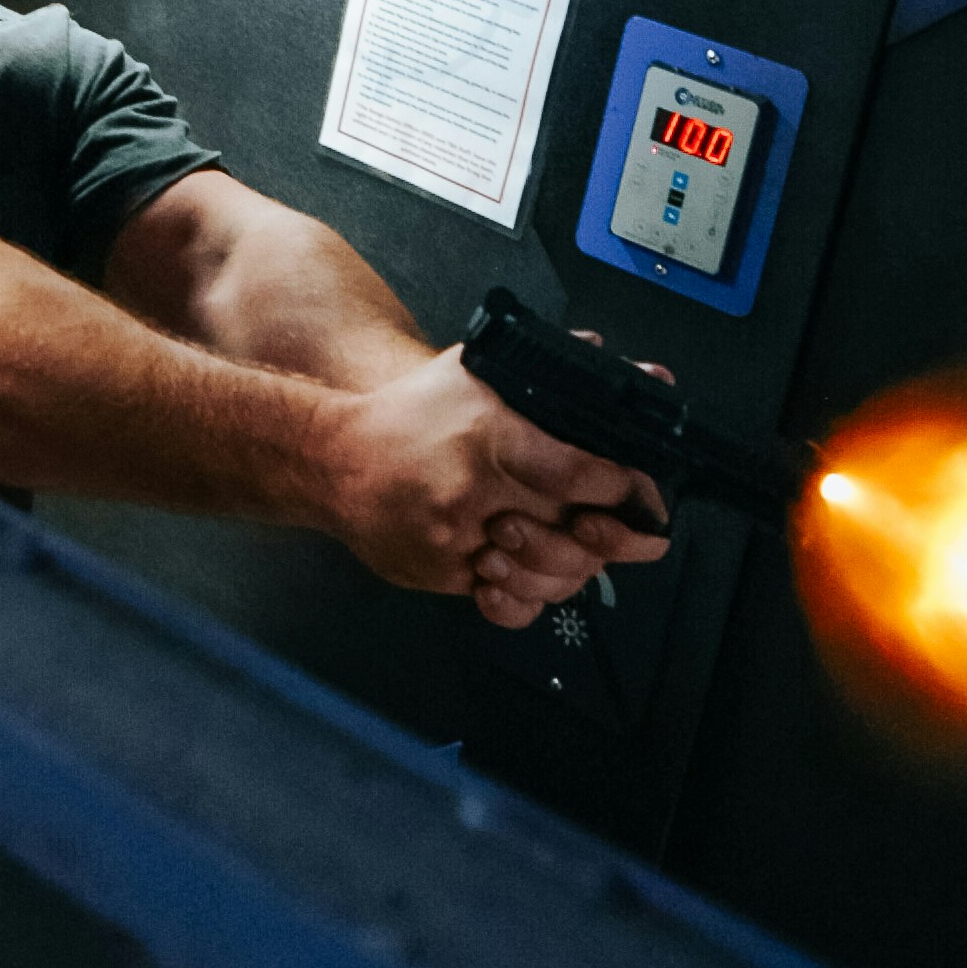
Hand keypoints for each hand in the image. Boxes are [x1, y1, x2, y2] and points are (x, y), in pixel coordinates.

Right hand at [316, 347, 669, 623]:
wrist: (331, 460)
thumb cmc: (409, 414)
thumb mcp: (475, 372)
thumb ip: (549, 371)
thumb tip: (618, 365)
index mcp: (489, 435)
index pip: (577, 475)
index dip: (619, 490)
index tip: (634, 490)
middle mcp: (474, 491)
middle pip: (569, 534)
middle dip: (604, 536)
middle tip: (610, 525)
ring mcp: (456, 539)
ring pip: (543, 578)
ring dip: (569, 569)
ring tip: (570, 547)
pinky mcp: (442, 573)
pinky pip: (505, 602)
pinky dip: (526, 595)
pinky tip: (525, 573)